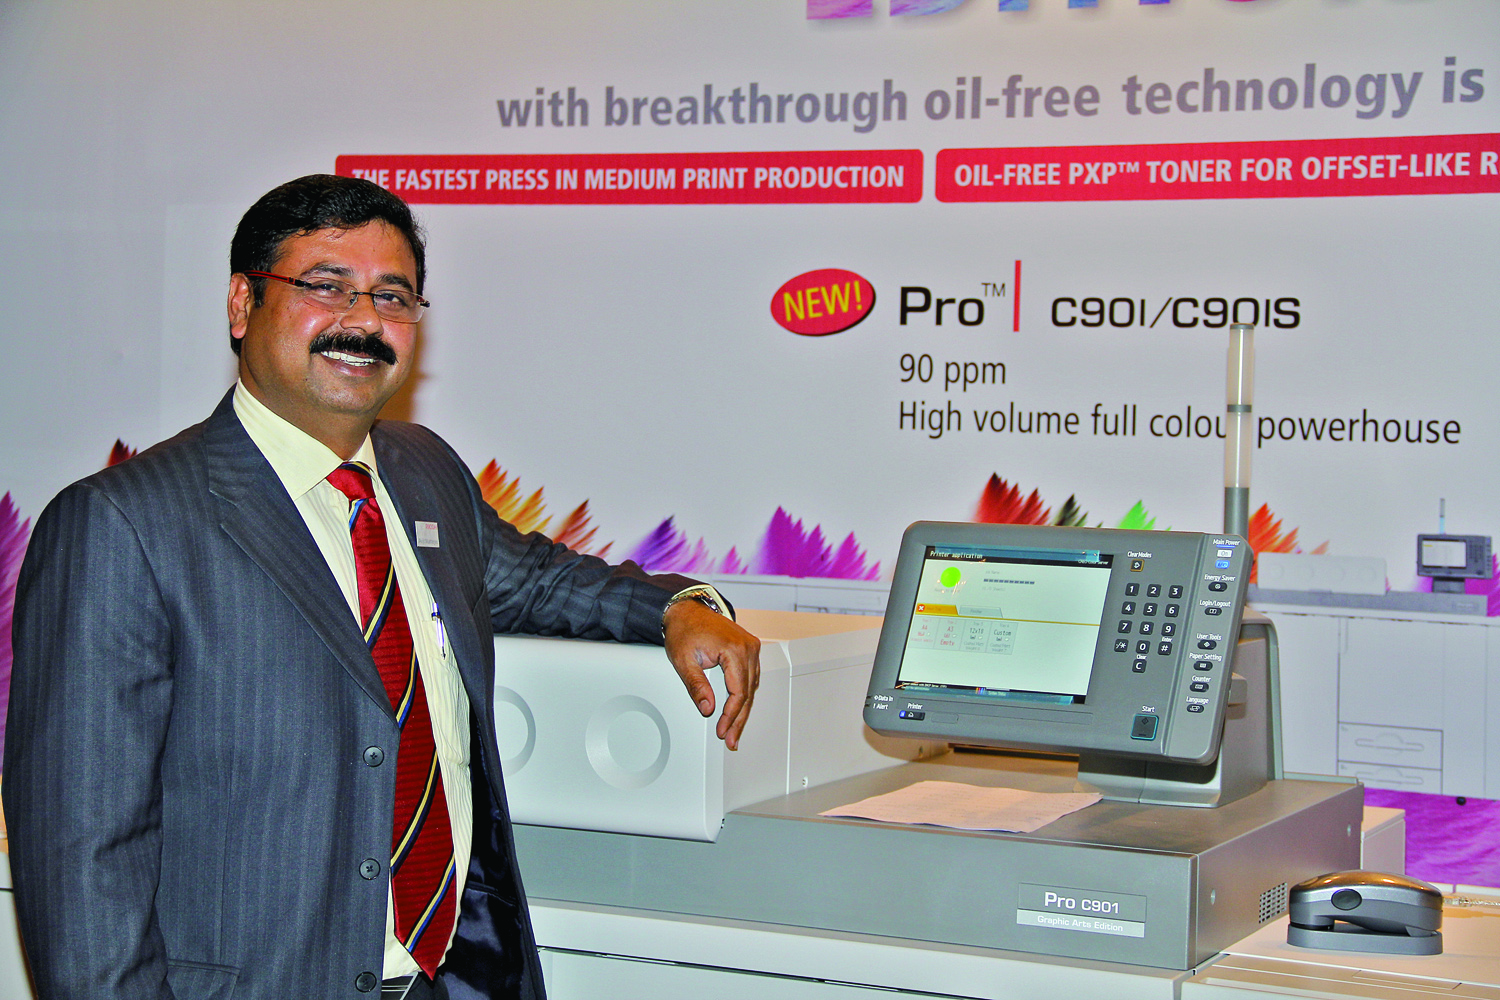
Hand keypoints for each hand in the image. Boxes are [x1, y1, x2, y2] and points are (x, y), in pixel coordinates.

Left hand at [662, 599, 760, 749]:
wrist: (687, 610)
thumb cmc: (684, 629)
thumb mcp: (684, 661)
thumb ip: (696, 686)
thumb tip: (707, 708)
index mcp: (734, 649)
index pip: (738, 692)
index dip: (731, 716)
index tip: (722, 731)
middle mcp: (748, 647)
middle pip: (748, 693)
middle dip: (739, 719)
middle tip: (732, 740)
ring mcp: (751, 647)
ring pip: (752, 687)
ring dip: (743, 709)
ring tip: (734, 730)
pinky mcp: (748, 648)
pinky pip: (751, 677)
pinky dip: (744, 694)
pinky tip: (738, 709)